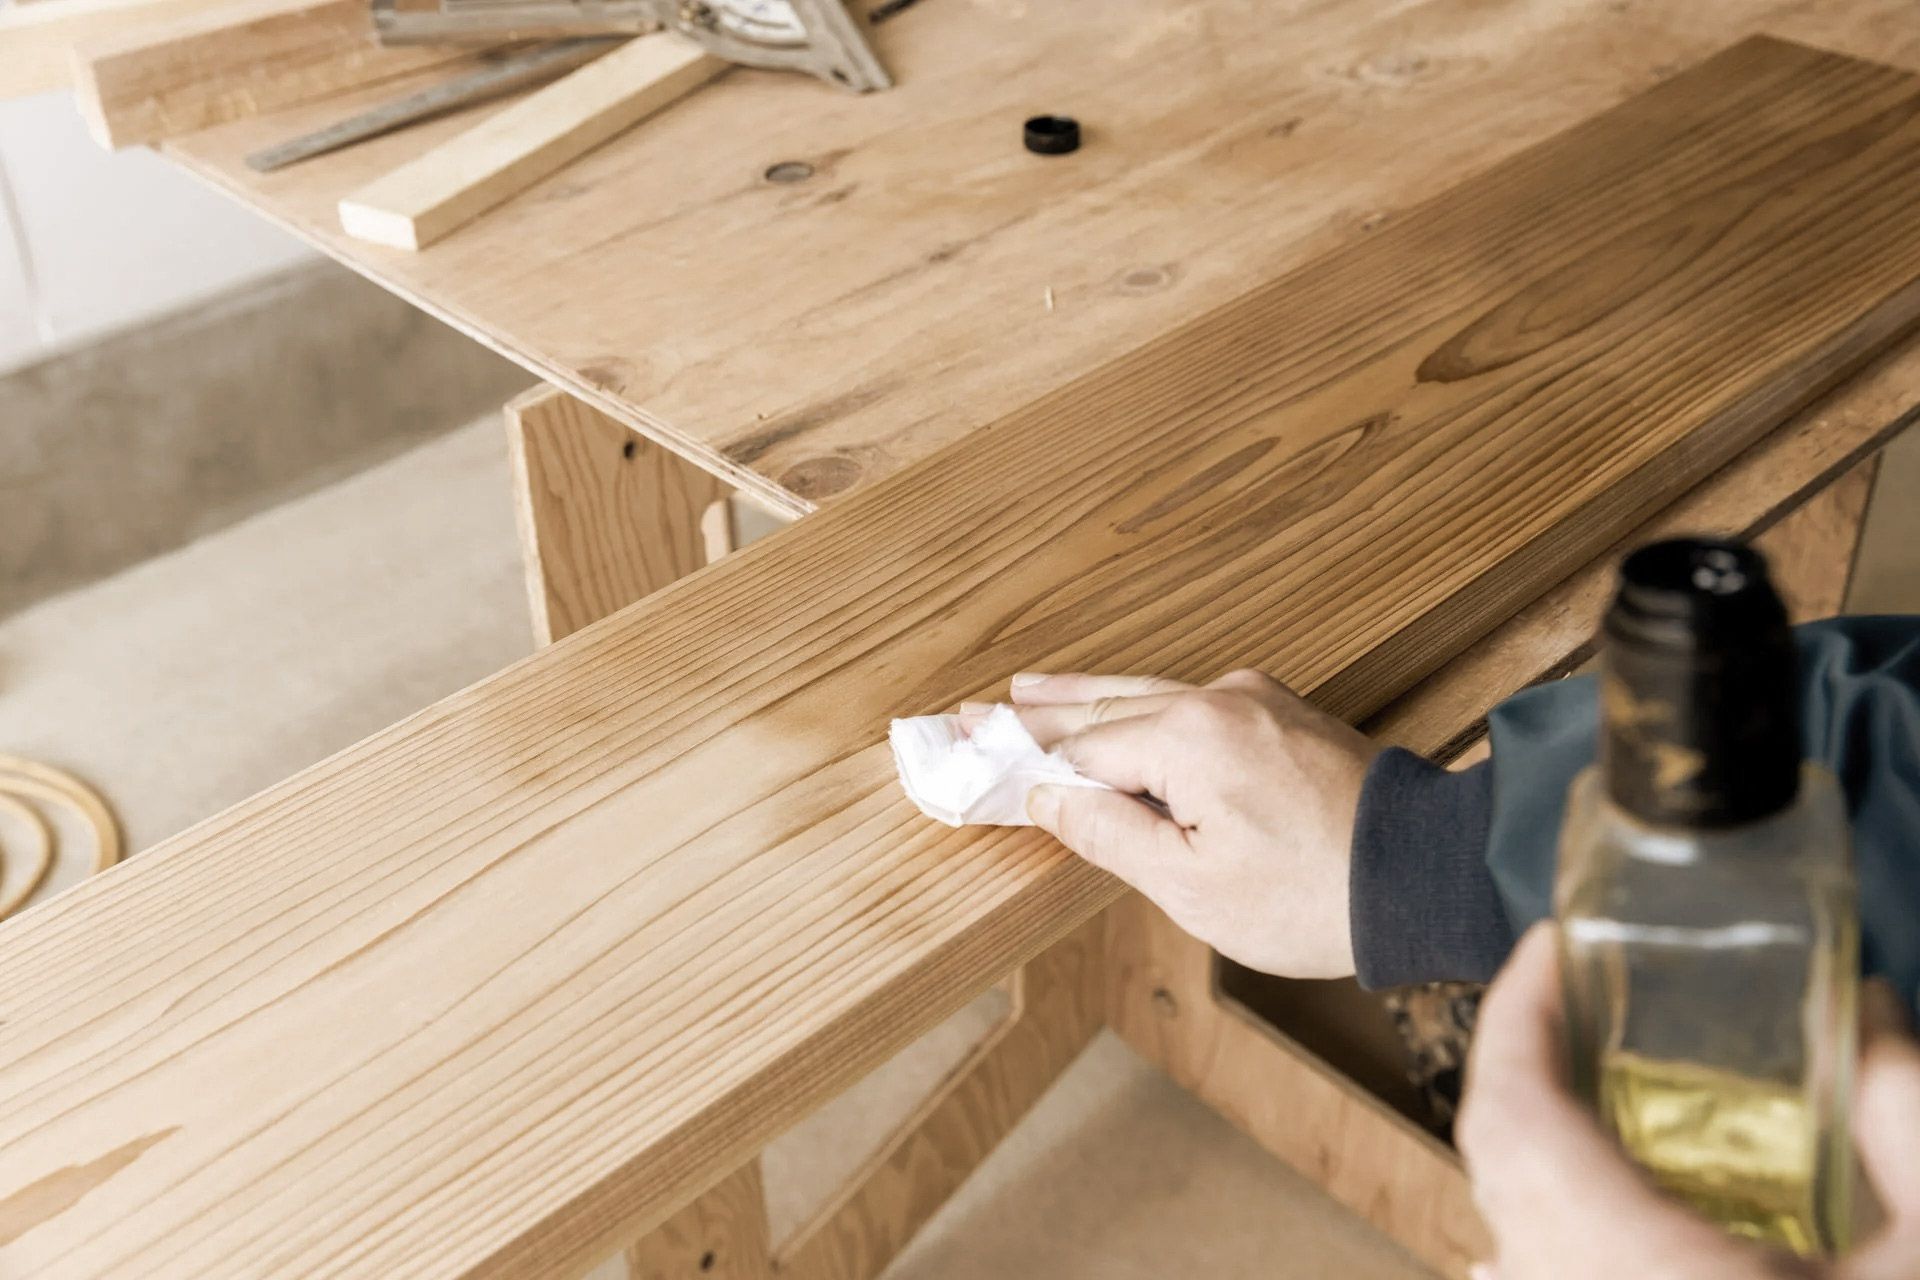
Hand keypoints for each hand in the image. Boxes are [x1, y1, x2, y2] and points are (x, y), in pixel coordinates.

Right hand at [964, 670, 1378, 977]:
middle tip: (971, 712)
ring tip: (1028, 689)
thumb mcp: (1191, 886)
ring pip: (1147, 695)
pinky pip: (1191, 702)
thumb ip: (1109, 833)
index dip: (1017, 758)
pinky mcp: (1284, 713)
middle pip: (1102, 705)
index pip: (1075, 748)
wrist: (1431, 876)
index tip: (960, 747)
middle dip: (1035, 713)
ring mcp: (1256, 699)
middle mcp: (1217, 699)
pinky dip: (1142, 707)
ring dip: (1084, 697)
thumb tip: (1047, 798)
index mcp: (1186, 737)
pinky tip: (1122, 709)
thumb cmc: (1316, 897)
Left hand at [1457, 925, 1919, 1279]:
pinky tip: (1593, 1193)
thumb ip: (1903, 1119)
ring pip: (1507, 1219)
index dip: (1512, 1016)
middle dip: (1520, 1059)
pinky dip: (1540, 1217)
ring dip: (1529, 1135)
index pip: (1515, 1114)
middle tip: (1568, 991)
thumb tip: (1866, 1011)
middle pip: (1497, 1156)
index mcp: (1630, 1263)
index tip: (1546, 946)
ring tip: (1582, 1070)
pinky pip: (1531, 1267)